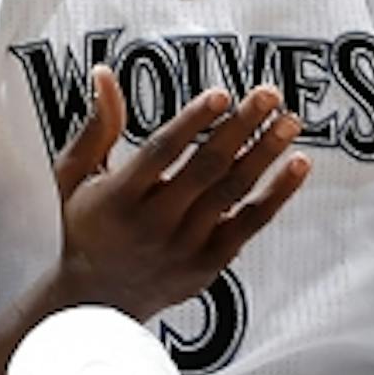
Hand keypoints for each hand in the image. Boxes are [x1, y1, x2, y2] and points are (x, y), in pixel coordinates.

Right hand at [53, 68, 310, 320]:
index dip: (192, 122)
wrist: (96, 301)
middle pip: (205, 168)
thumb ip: (96, 127)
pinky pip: (251, 223)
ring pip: (233, 192)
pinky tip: (298, 163)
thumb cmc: (86, 227)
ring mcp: (184, 245)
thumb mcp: (75, 177)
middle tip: (268, 94)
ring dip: (265, 154)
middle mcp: (153, 222)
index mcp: (118, 197)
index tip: (221, 94)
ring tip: (289, 121)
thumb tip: (104, 74)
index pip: (161, 152)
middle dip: (240, 128)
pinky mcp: (210, 262)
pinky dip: (278, 193)